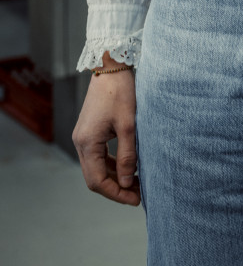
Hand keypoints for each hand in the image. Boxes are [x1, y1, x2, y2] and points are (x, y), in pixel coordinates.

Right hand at [72, 62, 140, 206]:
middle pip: (94, 177)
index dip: (116, 193)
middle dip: (116, 188)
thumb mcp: (129, 126)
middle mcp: (80, 142)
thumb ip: (127, 156)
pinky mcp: (89, 130)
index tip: (136, 199)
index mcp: (87, 143)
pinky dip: (111, 164)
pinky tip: (128, 166)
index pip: (97, 181)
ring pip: (95, 167)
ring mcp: (83, 136)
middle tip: (138, 194)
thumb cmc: (121, 92)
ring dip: (114, 177)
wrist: (111, 66)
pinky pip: (97, 155)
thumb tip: (128, 182)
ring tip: (136, 182)